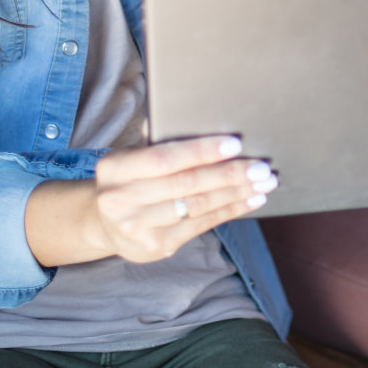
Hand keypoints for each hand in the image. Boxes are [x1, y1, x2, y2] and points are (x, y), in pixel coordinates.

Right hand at [89, 134, 277, 262]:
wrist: (103, 223)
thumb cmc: (129, 178)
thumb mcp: (132, 157)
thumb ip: (160, 142)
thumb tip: (200, 121)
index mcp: (115, 168)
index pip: (166, 158)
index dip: (202, 151)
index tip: (235, 145)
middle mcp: (120, 200)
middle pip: (187, 184)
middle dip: (230, 174)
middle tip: (262, 167)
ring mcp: (136, 227)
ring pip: (198, 205)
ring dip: (236, 193)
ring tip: (264, 183)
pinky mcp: (155, 246)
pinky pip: (201, 225)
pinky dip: (230, 210)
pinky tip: (251, 200)